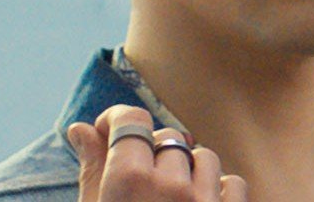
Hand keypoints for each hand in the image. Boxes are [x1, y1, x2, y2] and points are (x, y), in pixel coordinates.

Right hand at [67, 105, 246, 200]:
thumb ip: (93, 169)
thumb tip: (80, 129)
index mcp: (130, 181)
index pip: (132, 118)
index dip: (117, 119)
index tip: (109, 132)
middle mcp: (171, 187)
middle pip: (167, 139)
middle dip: (152, 154)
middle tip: (140, 185)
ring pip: (204, 156)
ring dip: (189, 171)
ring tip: (172, 199)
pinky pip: (233, 184)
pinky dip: (219, 192)